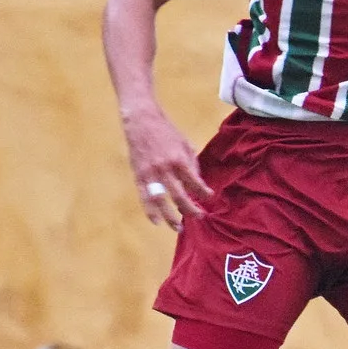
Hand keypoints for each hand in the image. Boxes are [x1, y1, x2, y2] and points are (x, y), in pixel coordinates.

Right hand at [122, 106, 213, 229]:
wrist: (141, 120)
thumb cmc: (166, 131)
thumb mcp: (184, 143)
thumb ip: (191, 163)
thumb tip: (196, 182)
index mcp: (179, 159)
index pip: (194, 182)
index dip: (203, 192)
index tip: (209, 197)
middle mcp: (165, 169)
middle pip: (179, 196)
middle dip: (190, 209)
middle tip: (198, 216)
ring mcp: (150, 174)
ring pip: (161, 201)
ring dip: (170, 217)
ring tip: (178, 228)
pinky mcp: (138, 176)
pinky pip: (144, 198)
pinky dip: (150, 211)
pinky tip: (157, 222)